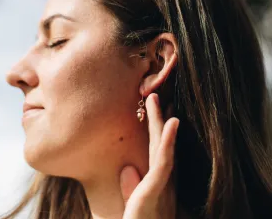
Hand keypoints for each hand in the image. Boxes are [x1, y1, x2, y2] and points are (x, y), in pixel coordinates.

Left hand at [120, 93, 178, 218]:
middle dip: (158, 117)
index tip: (156, 110)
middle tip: (155, 95)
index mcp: (157, 179)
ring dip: (161, 120)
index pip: (157, 148)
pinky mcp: (157, 187)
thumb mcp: (134, 205)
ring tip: (157, 98)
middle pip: (159, 141)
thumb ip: (132, 187)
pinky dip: (169, 140)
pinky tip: (172, 122)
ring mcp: (162, 181)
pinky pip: (164, 160)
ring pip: (162, 144)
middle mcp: (163, 177)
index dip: (158, 129)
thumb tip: (127, 169)